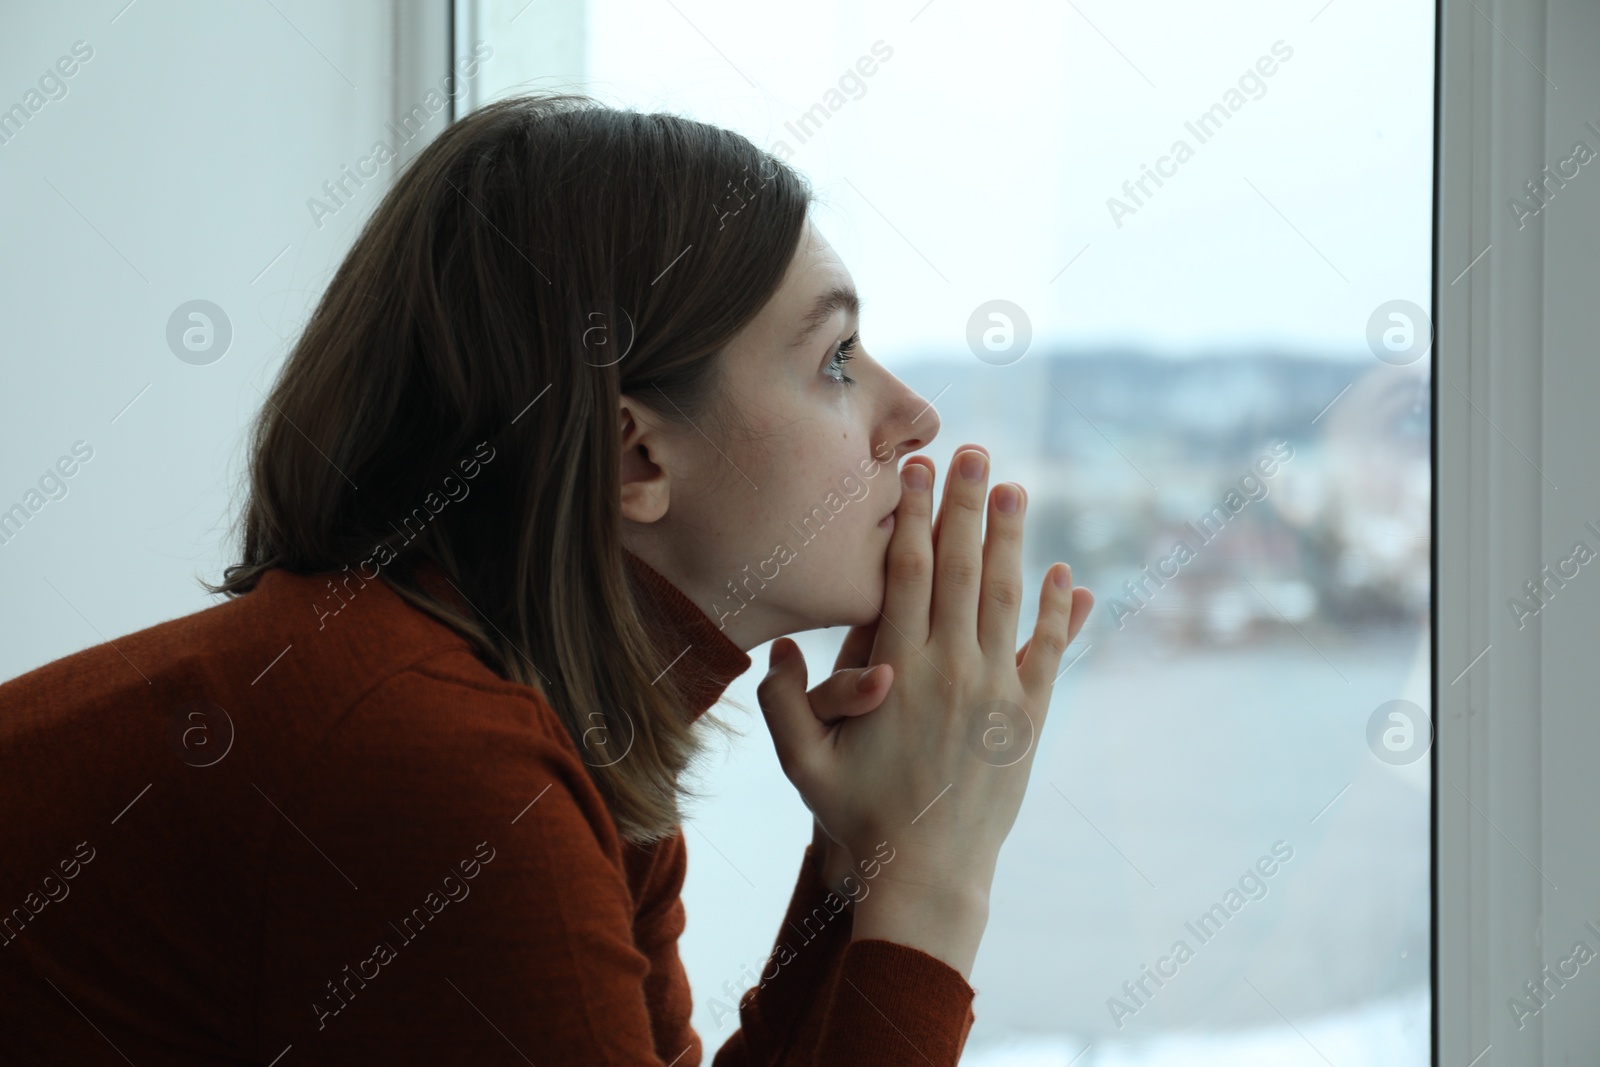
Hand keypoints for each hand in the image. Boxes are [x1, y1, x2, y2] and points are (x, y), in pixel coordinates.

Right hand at [759, 445, 1093, 904]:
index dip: (912, 517)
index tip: (916, 471)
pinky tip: (1064, 572)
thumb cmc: (859, 818)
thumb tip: (777, 646)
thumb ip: (783, 703)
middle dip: (965, 505)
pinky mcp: (1029, 717)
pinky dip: (1060, 609)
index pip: (906, 574)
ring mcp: (996, 691)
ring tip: (1014, 489)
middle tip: (973, 453)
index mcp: (898, 671)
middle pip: (960, 568)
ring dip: (1011, 538)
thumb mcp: (802, 765)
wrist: (930, 874)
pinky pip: (1049, 649)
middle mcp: (951, 669)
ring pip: (1006, 596)